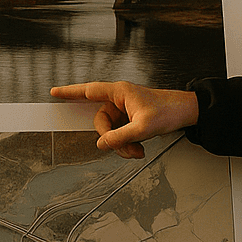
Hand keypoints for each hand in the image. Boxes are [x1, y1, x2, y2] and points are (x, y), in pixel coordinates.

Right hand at [49, 81, 199, 158]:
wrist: (187, 112)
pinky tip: (138, 149)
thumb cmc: (169, 110)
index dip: (70, 92)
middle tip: (125, 149)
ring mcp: (125, 110)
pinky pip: (120, 134)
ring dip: (122, 145)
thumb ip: (120, 137)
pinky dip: (127, 144)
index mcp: (120, 92)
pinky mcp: (130, 119)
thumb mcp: (143, 127)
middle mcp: (120, 99)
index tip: (55, 92)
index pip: (89, 91)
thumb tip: (102, 144)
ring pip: (111, 131)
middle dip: (111, 138)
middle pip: (100, 121)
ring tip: (137, 151)